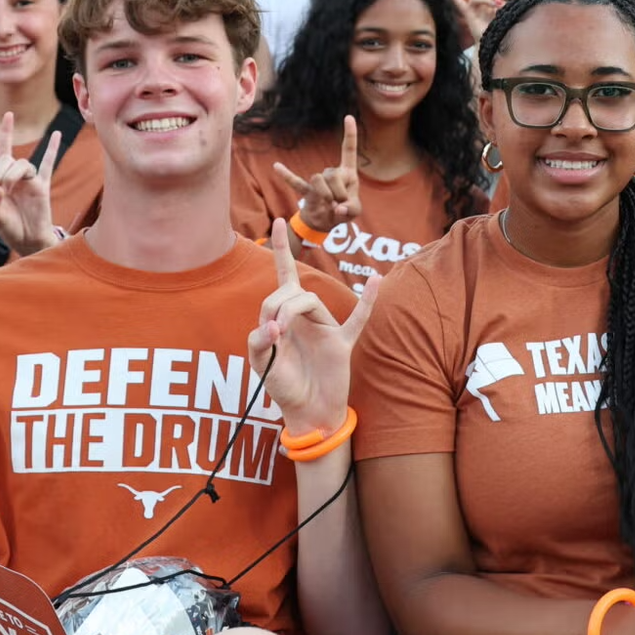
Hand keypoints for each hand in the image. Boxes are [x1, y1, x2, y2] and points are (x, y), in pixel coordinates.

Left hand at [0, 111, 63, 255]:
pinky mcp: (43, 187)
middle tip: (1, 189)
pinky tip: (57, 134)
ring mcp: (30, 181)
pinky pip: (48, 165)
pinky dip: (52, 149)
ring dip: (14, 173)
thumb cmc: (11, 230)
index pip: (2, 153)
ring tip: (10, 189)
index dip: (6, 134)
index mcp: (1, 181)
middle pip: (9, 159)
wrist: (29, 241)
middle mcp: (16, 178)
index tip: (10, 115)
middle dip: (1, 170)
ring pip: (23, 164)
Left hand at [247, 221, 378, 440]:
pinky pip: (358, 318)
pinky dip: (368, 300)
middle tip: (271, 330)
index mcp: (284, 317)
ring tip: (281, 332)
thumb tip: (273, 326)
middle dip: (275, 303)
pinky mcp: (342, 343)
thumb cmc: (283, 387)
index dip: (279, 249)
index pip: (282, 277)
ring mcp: (326, 328)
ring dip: (291, 311)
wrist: (307, 412)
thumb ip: (258, 342)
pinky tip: (376, 280)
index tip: (277, 221)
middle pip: (290, 290)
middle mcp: (305, 317)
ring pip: (310, 301)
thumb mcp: (260, 364)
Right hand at [271, 115, 361, 235]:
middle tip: (341, 205)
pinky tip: (277, 166)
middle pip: (332, 173)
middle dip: (339, 192)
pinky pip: (295, 182)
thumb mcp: (354, 212)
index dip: (350, 134)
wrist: (326, 222)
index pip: (348, 150)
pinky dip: (287, 175)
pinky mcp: (306, 190)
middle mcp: (332, 173)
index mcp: (348, 173)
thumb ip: (350, 209)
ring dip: (326, 195)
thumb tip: (337, 208)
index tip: (348, 117)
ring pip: (318, 180)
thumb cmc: (343, 211)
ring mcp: (318, 181)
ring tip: (330, 206)